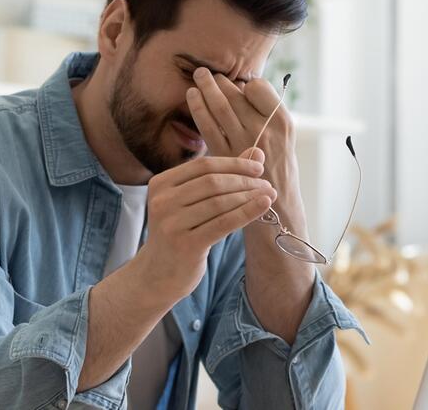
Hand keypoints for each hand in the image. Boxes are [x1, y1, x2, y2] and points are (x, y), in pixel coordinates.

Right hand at [135, 150, 276, 300]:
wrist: (158, 274)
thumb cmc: (181, 232)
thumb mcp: (194, 202)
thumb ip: (221, 176)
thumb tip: (257, 153)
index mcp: (160, 183)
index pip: (203, 165)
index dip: (234, 164)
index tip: (258, 167)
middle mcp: (162, 201)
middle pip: (212, 182)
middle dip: (244, 180)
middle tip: (266, 183)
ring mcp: (171, 224)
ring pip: (220, 202)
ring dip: (249, 196)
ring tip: (269, 195)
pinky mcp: (185, 244)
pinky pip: (223, 223)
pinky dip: (247, 212)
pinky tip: (264, 206)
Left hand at [186, 68, 297, 199]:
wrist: (276, 205)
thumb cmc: (279, 168)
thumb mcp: (284, 137)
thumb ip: (267, 114)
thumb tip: (243, 86)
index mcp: (282, 122)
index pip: (259, 88)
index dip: (246, 83)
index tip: (239, 83)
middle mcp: (264, 131)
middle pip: (236, 96)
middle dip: (219, 81)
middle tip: (206, 72)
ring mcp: (244, 144)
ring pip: (220, 107)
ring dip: (206, 88)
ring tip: (198, 76)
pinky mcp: (225, 157)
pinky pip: (208, 127)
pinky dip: (198, 108)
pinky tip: (192, 97)